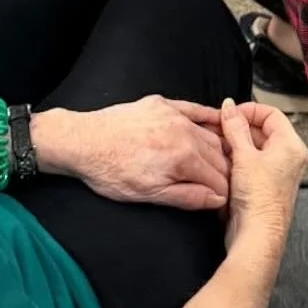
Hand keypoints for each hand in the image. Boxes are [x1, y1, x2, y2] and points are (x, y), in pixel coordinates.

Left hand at [57, 97, 230, 211]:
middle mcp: (185, 133)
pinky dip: (210, 115)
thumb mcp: (149, 195)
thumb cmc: (112, 173)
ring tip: (221, 162)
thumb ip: (187, 197)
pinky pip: (195, 108)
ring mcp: (175, 115)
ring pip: (210, 134)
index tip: (223, 203)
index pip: (218, 179)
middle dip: (223, 173)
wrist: (84, 142)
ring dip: (219, 149)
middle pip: (218, 156)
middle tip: (221, 186)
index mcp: (184, 158)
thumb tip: (217, 200)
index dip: (223, 194)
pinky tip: (220, 119)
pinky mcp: (163, 104)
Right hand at [220, 98, 307, 253]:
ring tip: (217, 144)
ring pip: (254, 147)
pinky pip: (251, 163)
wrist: (257, 236)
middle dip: (239, 128)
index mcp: (291, 145)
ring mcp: (277, 172)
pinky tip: (222, 160)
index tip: (229, 113)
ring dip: (235, 144)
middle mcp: (288, 157)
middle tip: (218, 128)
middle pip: (263, 129)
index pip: (271, 113)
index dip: (249, 110)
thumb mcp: (244, 157)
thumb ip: (235, 128)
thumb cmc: (259, 199)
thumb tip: (229, 107)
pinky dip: (237, 159)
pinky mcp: (264, 185)